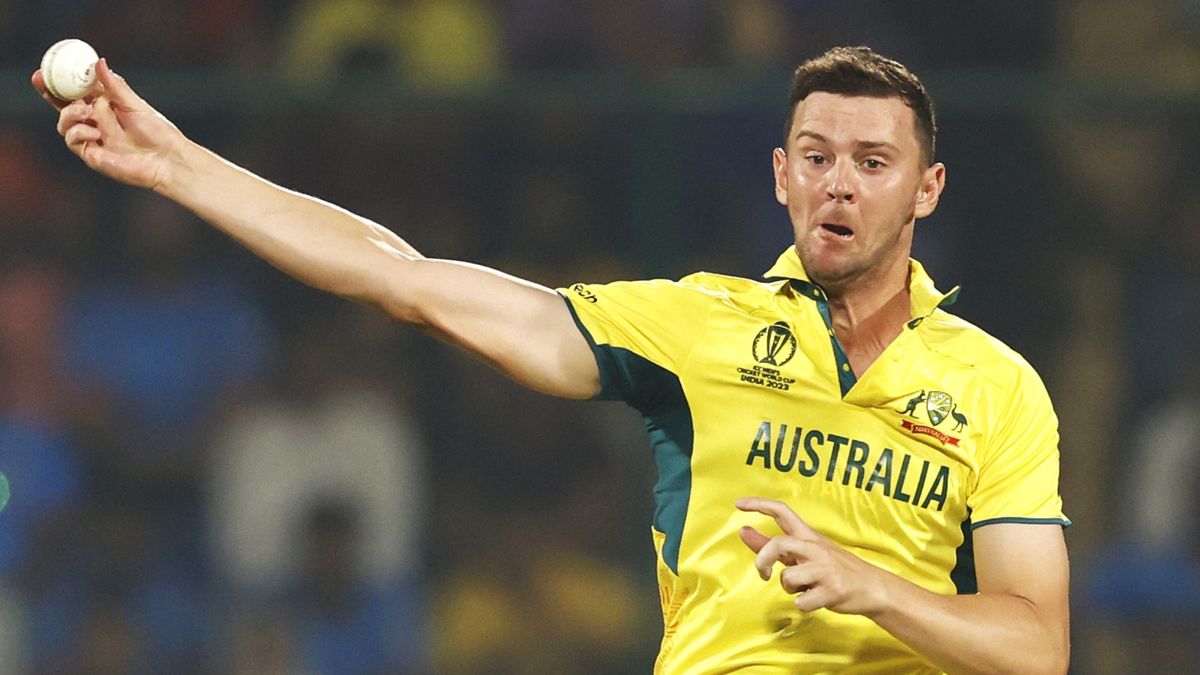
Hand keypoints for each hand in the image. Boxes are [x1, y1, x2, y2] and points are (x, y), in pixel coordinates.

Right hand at [32, 58, 184, 190]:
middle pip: (63, 106)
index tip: (45, 69)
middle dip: (49, 93)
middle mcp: (95, 120)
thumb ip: (115, 86)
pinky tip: (95, 132)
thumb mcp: (134, 104)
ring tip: (87, 111)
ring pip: (64, 123)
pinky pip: (73, 141)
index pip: (76, 91)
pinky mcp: (92, 154)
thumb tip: (99, 62)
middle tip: (42, 80)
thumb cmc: (157, 132)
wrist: (167, 160)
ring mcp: (92, 137)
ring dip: (69, 113)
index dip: (59, 81)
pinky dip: (78, 132)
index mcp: (104, 105)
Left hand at [736, 496, 888, 615]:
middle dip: (762, 560)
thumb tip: (743, 531)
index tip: (739, 504)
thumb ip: (772, 544)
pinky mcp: (832, 590)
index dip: (758, 504)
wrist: (872, 587)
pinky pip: (800, 601)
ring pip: (787, 578)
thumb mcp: (805, 552)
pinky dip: (803, 604)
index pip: (781, 511)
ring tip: (807, 587)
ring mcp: (824, 569)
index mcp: (809, 536)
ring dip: (790, 589)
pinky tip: (817, 598)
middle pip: (778, 544)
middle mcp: (816, 548)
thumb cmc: (833, 568)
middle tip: (763, 574)